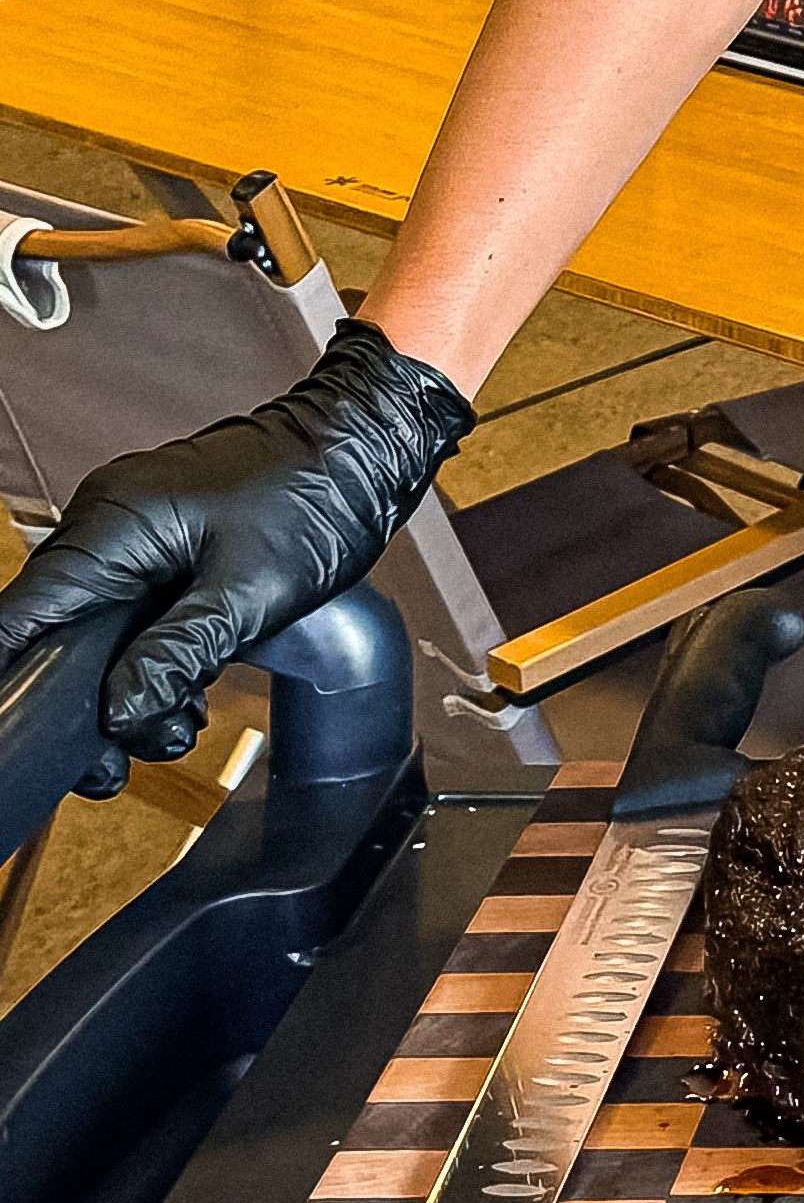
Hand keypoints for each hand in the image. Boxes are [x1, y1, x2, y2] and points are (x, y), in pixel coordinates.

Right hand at [0, 317, 470, 785]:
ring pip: (100, 632)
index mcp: (112, 526)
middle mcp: (110, 522)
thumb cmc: (321, 493)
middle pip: (56, 633)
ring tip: (174, 724)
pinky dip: (155, 658)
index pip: (20, 617)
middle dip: (87, 705)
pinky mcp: (169, 541)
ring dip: (130, 688)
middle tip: (116, 760)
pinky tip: (190, 690)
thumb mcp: (247, 595)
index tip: (29, 731)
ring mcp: (139, 530)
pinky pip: (137, 613)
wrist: (369, 442)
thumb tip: (118, 713)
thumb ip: (173, 657)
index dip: (16, 680)